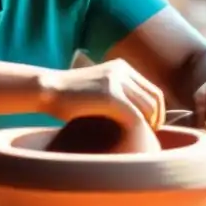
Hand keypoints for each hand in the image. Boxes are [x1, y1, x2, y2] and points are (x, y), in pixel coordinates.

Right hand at [45, 58, 165, 130]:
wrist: (48, 89)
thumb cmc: (69, 95)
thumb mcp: (98, 86)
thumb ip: (116, 93)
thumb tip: (136, 115)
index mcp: (121, 66)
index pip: (152, 90)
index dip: (157, 110)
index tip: (151, 125)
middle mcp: (122, 70)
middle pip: (155, 98)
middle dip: (157, 119)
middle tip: (150, 135)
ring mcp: (117, 81)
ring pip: (148, 108)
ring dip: (149, 126)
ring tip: (142, 139)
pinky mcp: (110, 95)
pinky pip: (135, 116)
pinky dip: (138, 129)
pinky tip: (133, 139)